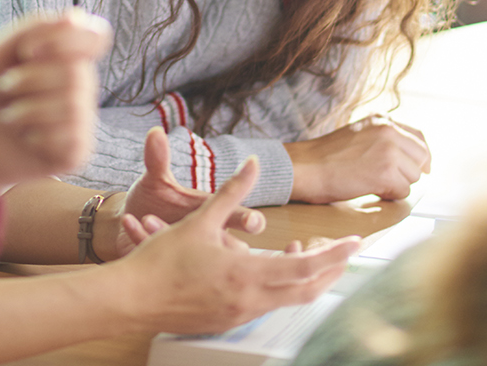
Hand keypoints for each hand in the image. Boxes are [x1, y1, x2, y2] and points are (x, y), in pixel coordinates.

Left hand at [0, 8, 109, 256]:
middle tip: (3, 89)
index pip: (97, 37)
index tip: (25, 50)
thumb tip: (78, 16)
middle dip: (29, 80)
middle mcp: (80, 87)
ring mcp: (80, 120)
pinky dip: (36, 138)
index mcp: (67, 57)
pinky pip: (71, 139)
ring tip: (7, 117)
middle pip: (78, 73)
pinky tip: (24, 141)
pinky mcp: (76, 152)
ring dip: (26, 110)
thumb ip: (37, 27)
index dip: (63, 40)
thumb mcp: (1, 50)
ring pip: (72, 105)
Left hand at [100, 128, 264, 258]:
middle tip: (198, 228)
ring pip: (193, 257)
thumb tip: (155, 132)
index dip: (248, 220)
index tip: (254, 221)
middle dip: (214, 238)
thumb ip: (158, 160)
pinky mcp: (164, 270)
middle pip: (225, 247)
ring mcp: (187, 258)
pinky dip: (142, 238)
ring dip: (169, 235)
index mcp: (210, 214)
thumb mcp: (156, 180)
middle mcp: (204, 239)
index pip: (237, 217)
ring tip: (148, 218)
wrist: (124, 224)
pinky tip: (129, 221)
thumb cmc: (151, 200)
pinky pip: (160, 257)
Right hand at [107, 155, 360, 333]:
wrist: (130, 299)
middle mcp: (249, 301)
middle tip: (342, 250)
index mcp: (246, 275)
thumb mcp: (200, 221)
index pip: (307, 268)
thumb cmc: (160, 262)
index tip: (356, 242)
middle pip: (307, 290)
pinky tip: (270, 267)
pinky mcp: (227, 320)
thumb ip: (232, 192)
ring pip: (288, 299)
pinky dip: (280, 286)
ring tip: (304, 252)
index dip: (335, 254)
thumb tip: (253, 165)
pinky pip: (267, 304)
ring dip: (303, 277)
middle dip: (330, 269)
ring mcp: (239, 315)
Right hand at [284, 114, 430, 203]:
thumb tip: (408, 158)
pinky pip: (403, 192)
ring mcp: (388, 150)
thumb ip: (382, 139)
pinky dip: (389, 196)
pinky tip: (371, 191)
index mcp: (382, 119)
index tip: (419, 168)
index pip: (419, 137)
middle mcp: (388, 130)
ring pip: (413, 176)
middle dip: (409, 172)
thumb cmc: (324, 157)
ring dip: (397, 185)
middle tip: (392, 182)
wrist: (304, 166)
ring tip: (373, 183)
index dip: (420, 156)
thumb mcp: (358, 135)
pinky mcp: (385, 172)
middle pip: (421, 157)